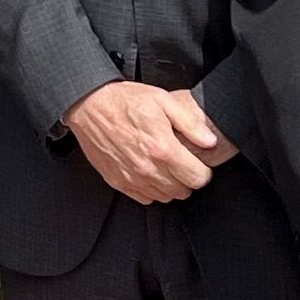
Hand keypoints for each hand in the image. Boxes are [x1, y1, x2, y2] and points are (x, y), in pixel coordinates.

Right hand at [62, 82, 232, 204]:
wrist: (89, 106)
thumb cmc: (124, 101)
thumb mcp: (163, 101)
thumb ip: (190, 123)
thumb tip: (210, 141)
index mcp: (163, 148)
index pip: (198, 178)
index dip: (202, 171)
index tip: (197, 163)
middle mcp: (148, 168)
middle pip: (183, 191)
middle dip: (187, 178)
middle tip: (181, 162)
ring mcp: (132, 178)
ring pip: (165, 197)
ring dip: (170, 185)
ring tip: (165, 166)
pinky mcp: (118, 182)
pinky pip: (145, 198)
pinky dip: (151, 189)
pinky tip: (149, 171)